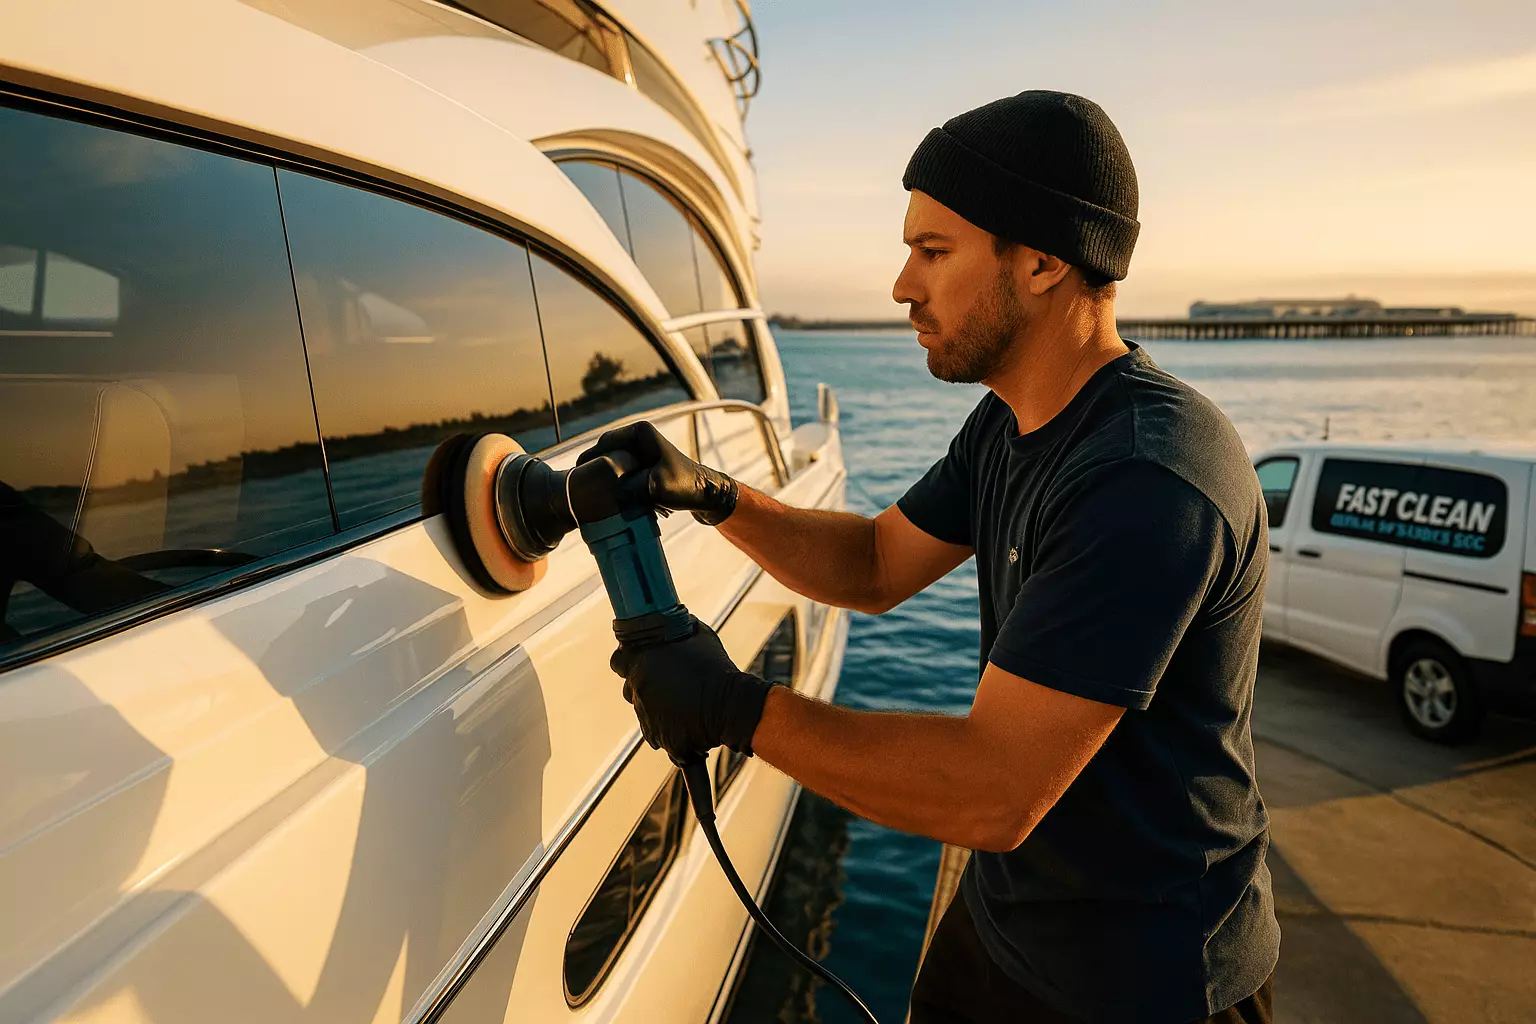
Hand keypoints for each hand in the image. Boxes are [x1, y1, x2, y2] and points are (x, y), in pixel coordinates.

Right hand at [579, 421, 738, 524]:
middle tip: (579, 487)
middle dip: (594, 470)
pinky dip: (614, 485)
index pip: (605, 442)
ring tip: (589, 494)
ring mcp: (640, 453)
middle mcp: (638, 439)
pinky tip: (605, 498)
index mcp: (640, 433)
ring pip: (612, 465)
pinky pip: (621, 474)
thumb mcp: (653, 487)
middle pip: (606, 453)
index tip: (576, 475)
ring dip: (604, 479)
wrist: (706, 496)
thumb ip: (627, 487)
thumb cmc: (684, 486)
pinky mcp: (643, 467)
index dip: (589, 460)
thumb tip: (604, 493)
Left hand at [611, 617, 776, 759]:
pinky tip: (686, 719)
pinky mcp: (657, 736)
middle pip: (630, 688)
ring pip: (644, 711)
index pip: (618, 661)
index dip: (628, 662)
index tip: (640, 663)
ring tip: (683, 702)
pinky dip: (668, 728)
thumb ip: (676, 629)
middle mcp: (639, 688)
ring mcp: (646, 715)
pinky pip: (656, 731)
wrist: (731, 705)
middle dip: (645, 686)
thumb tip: (672, 623)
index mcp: (641, 661)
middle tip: (669, 684)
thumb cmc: (716, 667)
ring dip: (657, 707)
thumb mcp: (698, 634)